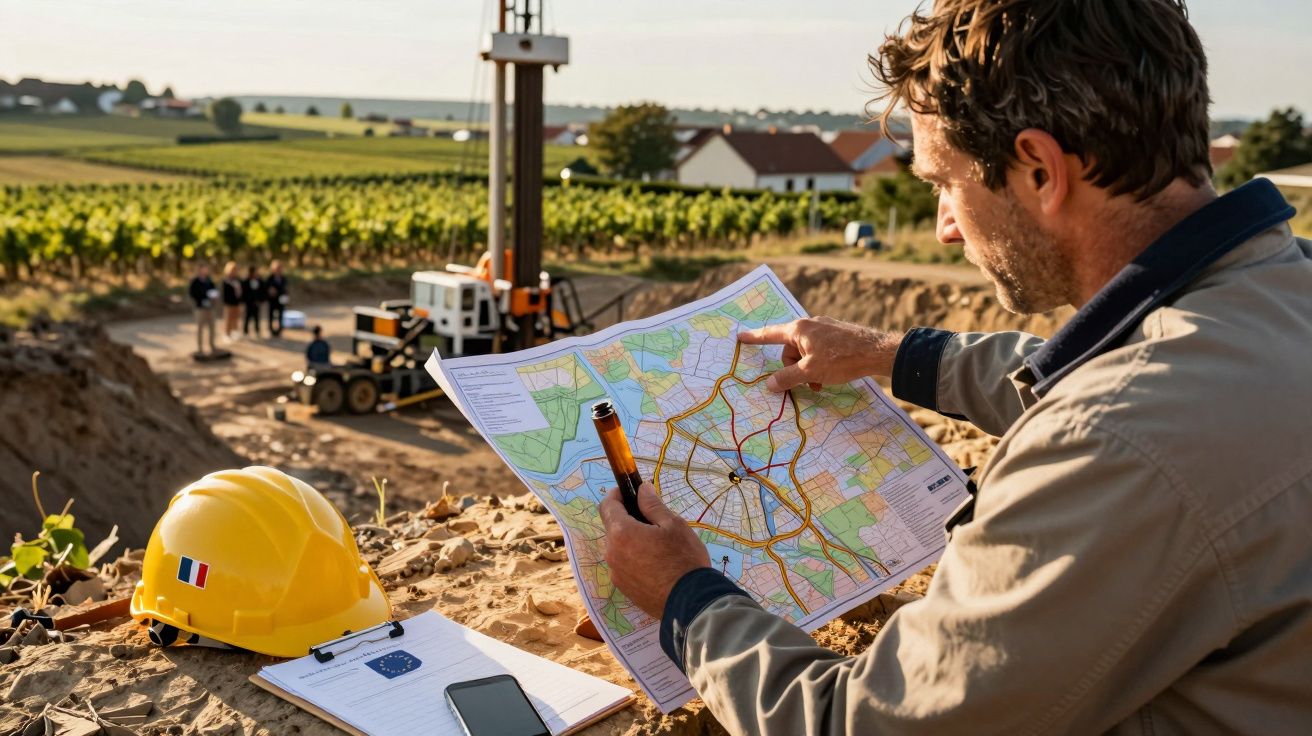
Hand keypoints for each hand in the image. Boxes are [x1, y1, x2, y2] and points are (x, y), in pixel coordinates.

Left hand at [600, 483, 710, 617]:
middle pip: (612, 527)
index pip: (607, 506)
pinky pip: (624, 565)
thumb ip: (652, 505)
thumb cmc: (683, 558)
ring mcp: (616, 573)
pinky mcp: (623, 588)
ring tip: (658, 545)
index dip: (617, 495)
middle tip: (653, 520)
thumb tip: (641, 489)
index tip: (630, 491)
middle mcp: (611, 553)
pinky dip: (634, 558)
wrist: (690, 603)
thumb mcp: (673, 524)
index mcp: (621, 533)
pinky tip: (655, 564)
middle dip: (628, 519)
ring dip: (631, 540)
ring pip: (618, 547)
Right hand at [738, 317, 903, 392]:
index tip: (740, 337)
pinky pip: (818, 350)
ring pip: (805, 352)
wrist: (877, 351)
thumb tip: (770, 384)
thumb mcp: (810, 372)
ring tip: (821, 383)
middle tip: (807, 383)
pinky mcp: (837, 334)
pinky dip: (819, 364)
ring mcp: (824, 328)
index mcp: (798, 329)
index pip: (770, 334)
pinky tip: (830, 375)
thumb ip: (788, 378)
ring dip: (808, 369)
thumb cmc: (841, 360)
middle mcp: (809, 324)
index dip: (754, 338)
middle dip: (794, 368)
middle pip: (790, 349)